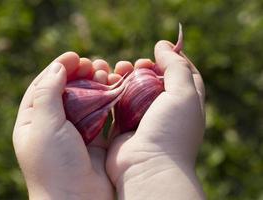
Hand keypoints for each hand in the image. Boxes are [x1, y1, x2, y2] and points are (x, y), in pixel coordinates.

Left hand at [13, 52, 115, 199]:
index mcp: (33, 121)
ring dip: (96, 85)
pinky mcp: (96, 139)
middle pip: (67, 91)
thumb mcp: (44, 125)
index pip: (43, 86)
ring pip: (86, 100)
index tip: (75, 56)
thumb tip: (56, 67)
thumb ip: (48, 94)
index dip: (58, 68)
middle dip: (80, 74)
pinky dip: (108, 100)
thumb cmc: (54, 164)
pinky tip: (115, 89)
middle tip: (94, 64)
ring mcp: (76, 132)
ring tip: (106, 72)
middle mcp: (54, 125)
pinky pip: (102, 114)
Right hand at [106, 41, 205, 199]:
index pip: (184, 74)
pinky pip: (118, 101)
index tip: (161, 49)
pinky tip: (109, 80)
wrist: (147, 167)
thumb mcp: (184, 93)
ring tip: (120, 68)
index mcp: (185, 103)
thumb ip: (176, 66)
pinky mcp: (124, 125)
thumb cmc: (171, 130)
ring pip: (134, 89)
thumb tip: (163, 45)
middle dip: (146, 67)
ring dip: (127, 75)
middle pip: (155, 79)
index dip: (174, 59)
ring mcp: (143, 118)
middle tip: (139, 63)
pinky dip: (113, 89)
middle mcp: (165, 110)